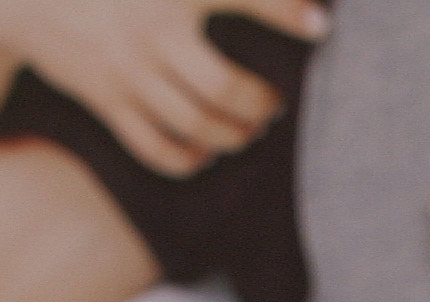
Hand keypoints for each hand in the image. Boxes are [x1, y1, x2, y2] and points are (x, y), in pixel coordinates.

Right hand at [0, 0, 331, 175]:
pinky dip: (191, 159)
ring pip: (197, 125)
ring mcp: (127, 72)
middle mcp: (150, 30)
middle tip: (273, 104)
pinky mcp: (107, 101)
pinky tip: (207, 152)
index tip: (322, 26)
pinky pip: (158, 148)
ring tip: (248, 128)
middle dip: (259, 105)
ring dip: (234, 135)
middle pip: (223, 89)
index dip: (286, 11)